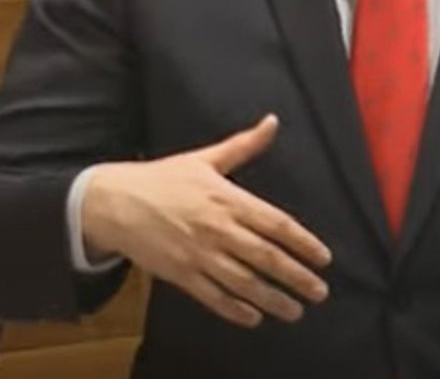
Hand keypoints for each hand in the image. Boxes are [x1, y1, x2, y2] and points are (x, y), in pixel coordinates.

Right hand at [82, 114, 331, 327]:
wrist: (115, 202)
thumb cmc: (164, 178)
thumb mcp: (205, 158)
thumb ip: (244, 145)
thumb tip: (273, 121)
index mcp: (228, 198)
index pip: (276, 224)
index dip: (303, 242)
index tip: (324, 258)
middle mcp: (218, 228)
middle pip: (266, 256)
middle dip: (296, 276)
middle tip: (320, 291)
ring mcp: (199, 254)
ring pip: (243, 282)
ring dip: (272, 298)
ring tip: (295, 311)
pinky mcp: (180, 274)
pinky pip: (213, 297)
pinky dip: (234, 309)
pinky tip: (254, 318)